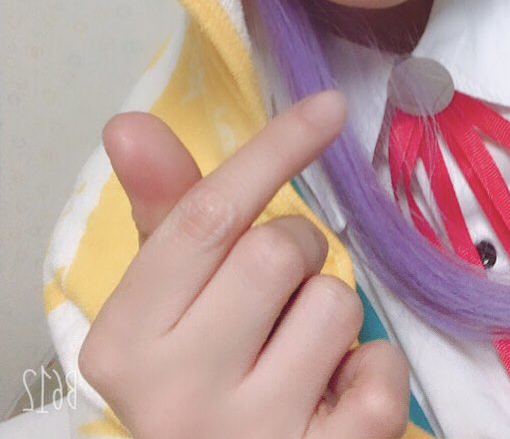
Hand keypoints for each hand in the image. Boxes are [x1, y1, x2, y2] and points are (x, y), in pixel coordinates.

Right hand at [79, 91, 409, 438]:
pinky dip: (376, 367)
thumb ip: (164, 213)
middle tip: (278, 295)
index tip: (328, 106)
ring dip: (334, 314)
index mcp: (126, 342)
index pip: (206, 216)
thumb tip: (129, 124)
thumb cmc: (198, 379)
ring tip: (299, 353)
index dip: (275, 148)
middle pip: (277, 249)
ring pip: (335, 303)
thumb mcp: (167, 302)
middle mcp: (174, 395)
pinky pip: (382, 374)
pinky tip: (337, 393)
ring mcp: (248, 438)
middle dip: (298, 252)